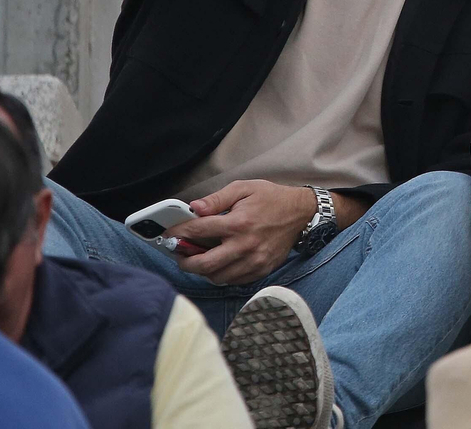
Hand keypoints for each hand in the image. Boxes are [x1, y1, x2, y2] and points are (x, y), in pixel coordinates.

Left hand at [166, 180, 315, 285]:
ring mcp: (254, 261)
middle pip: (204, 264)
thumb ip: (217, 199)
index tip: (169, 235)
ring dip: (203, 270)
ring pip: (218, 277)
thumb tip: (194, 208)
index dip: (179, 233)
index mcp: (238, 223)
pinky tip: (218, 263)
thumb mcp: (244, 188)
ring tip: (197, 259)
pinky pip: (234, 281)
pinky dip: (222, 275)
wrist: (301, 213)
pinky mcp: (261, 269)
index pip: (199, 232)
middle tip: (178, 254)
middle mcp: (245, 245)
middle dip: (185, 261)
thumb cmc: (271, 198)